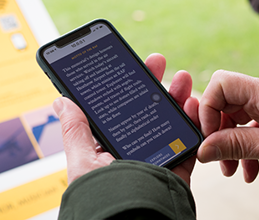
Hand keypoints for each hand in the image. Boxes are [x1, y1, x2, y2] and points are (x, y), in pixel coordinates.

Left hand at [53, 53, 198, 184]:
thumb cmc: (103, 196)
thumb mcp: (82, 162)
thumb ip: (76, 131)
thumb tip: (62, 101)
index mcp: (114, 143)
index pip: (122, 107)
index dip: (128, 84)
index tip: (132, 64)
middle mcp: (137, 145)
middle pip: (148, 108)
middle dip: (155, 82)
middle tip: (158, 61)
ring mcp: (159, 152)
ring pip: (171, 119)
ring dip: (177, 96)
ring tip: (182, 78)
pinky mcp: (178, 162)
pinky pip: (190, 139)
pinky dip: (194, 121)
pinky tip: (194, 104)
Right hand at [197, 70, 258, 182]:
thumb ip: (235, 146)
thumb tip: (203, 150)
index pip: (221, 84)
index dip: (208, 107)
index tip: (207, 134)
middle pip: (225, 102)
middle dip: (217, 131)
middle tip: (216, 154)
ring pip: (234, 117)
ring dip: (229, 142)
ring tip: (231, 167)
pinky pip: (248, 126)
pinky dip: (243, 145)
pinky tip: (248, 166)